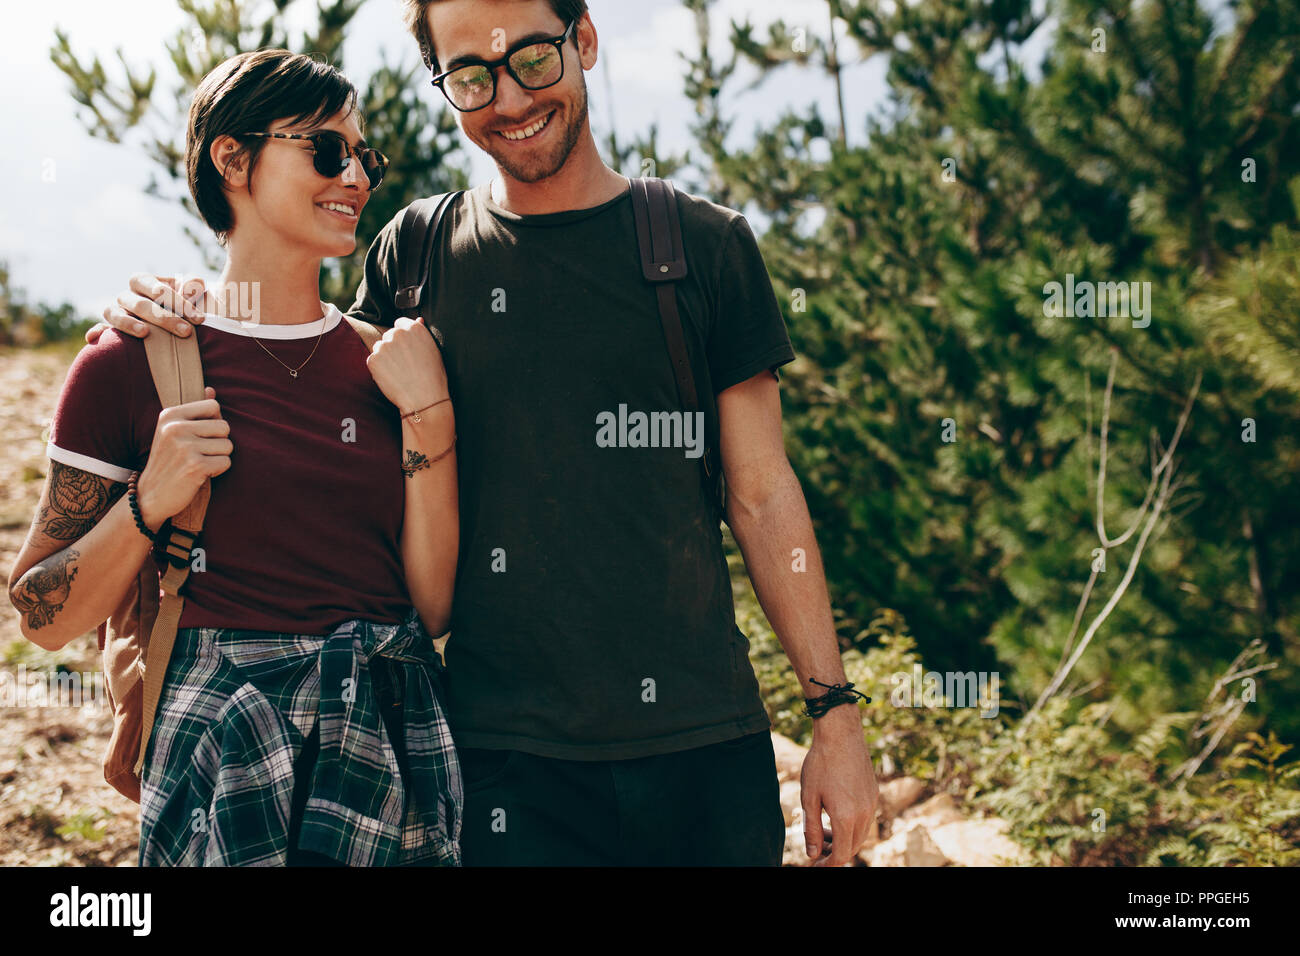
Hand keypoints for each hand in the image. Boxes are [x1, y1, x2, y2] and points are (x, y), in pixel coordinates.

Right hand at [89, 274, 207, 343]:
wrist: (186, 327)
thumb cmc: (190, 306)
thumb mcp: (196, 293)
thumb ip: (194, 285)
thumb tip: (191, 287)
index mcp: (145, 282)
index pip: (154, 287)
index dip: (176, 301)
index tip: (199, 318)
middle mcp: (128, 296)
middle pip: (139, 304)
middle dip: (165, 318)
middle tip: (187, 331)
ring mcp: (119, 313)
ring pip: (114, 313)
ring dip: (128, 323)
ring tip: (145, 333)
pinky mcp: (113, 330)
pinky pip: (102, 329)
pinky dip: (97, 332)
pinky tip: (93, 339)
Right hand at [136, 386, 232, 529]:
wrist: (150, 495)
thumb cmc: (168, 461)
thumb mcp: (173, 431)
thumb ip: (194, 411)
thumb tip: (211, 389)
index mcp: (169, 415)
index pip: (213, 406)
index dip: (214, 423)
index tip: (199, 436)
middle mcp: (175, 428)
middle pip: (225, 427)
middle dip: (219, 443)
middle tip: (200, 453)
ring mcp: (185, 447)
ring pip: (228, 446)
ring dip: (219, 458)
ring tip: (199, 463)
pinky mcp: (195, 466)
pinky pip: (226, 462)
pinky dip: (218, 471)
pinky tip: (200, 474)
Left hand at [364, 317, 449, 415]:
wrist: (424, 398)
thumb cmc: (433, 376)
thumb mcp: (434, 350)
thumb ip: (422, 333)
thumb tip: (418, 319)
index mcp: (414, 328)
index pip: (400, 324)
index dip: (404, 338)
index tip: (408, 350)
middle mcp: (398, 333)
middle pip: (389, 335)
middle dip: (393, 347)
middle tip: (404, 364)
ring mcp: (384, 346)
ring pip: (379, 347)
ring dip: (385, 357)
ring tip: (398, 372)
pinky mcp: (373, 359)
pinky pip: (373, 360)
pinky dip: (379, 369)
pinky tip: (391, 377)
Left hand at [800, 705, 879, 865]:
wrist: (840, 734)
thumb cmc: (820, 764)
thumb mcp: (809, 798)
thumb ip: (811, 829)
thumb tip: (813, 854)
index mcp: (846, 817)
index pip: (841, 855)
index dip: (828, 865)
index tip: (815, 864)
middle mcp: (863, 814)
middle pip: (852, 847)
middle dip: (835, 853)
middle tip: (817, 849)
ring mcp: (871, 803)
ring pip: (860, 834)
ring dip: (843, 839)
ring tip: (823, 830)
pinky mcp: (873, 793)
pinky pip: (865, 819)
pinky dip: (851, 825)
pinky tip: (834, 814)